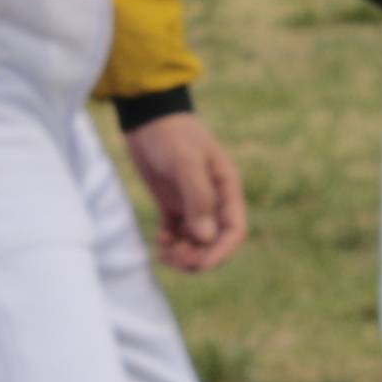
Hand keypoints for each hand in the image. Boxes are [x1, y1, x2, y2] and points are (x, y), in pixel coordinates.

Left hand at [129, 108, 248, 274]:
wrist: (147, 117)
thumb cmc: (171, 134)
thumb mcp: (185, 162)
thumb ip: (198, 198)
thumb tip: (205, 237)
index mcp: (226, 188)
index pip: (234, 231)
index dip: (221, 252)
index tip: (200, 265)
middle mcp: (214, 200)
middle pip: (215, 242)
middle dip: (198, 256)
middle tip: (175, 258)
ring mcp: (193, 203)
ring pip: (196, 242)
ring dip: (183, 254)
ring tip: (164, 249)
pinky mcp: (173, 204)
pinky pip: (178, 235)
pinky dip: (170, 244)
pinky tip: (159, 238)